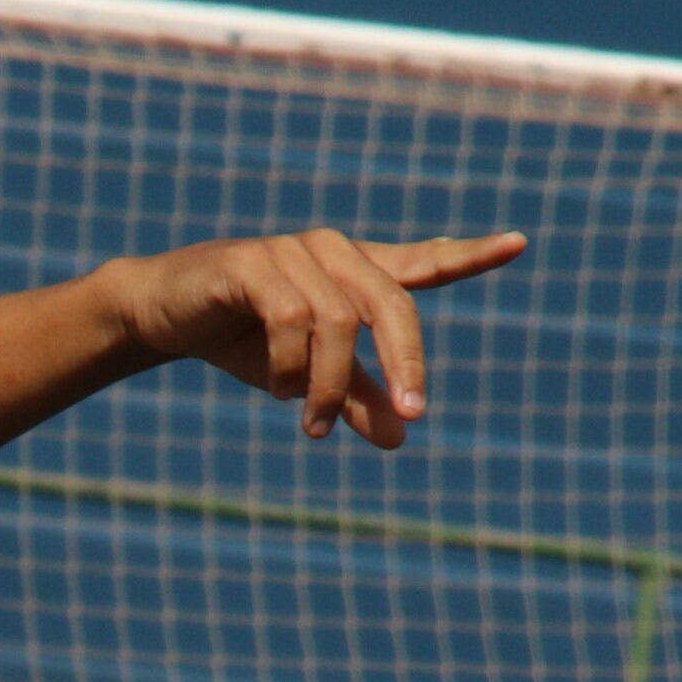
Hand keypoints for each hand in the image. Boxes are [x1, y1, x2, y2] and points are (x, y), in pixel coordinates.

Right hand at [102, 228, 526, 446]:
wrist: (162, 313)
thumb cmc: (243, 339)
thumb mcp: (308, 377)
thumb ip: (357, 399)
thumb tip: (401, 437)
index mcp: (353, 273)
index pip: (423, 263)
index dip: (470, 255)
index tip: (519, 244)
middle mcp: (331, 252)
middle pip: (391, 305)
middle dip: (404, 364)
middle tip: (413, 416)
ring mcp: (291, 251)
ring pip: (338, 323)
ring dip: (329, 386)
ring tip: (312, 426)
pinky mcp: (251, 262)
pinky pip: (292, 318)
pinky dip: (293, 366)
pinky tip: (283, 390)